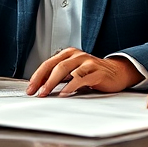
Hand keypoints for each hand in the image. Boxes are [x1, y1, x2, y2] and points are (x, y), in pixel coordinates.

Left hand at [26, 48, 141, 96]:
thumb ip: (60, 76)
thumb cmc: (93, 72)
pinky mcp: (97, 72)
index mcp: (69, 53)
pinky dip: (71, 86)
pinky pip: (81, 78)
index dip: (38, 76)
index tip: (31, 88)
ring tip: (46, 92)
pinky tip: (65, 93)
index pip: (49, 63)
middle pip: (56, 66)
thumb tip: (41, 86)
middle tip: (36, 92)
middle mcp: (77, 55)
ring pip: (66, 69)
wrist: (117, 72)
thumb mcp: (74, 72)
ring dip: (53, 82)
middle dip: (43, 80)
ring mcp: (88, 62)